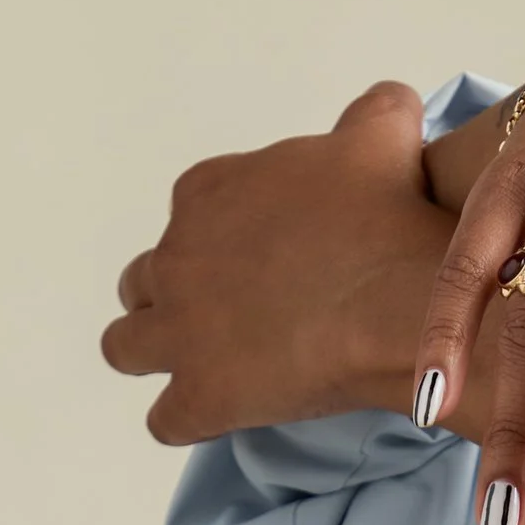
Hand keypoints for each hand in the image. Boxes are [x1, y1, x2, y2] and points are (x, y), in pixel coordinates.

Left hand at [100, 83, 451, 442]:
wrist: (398, 301)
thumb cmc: (387, 218)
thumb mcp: (384, 137)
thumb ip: (373, 113)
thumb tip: (388, 104)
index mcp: (207, 193)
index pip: (188, 215)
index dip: (218, 240)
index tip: (255, 259)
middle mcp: (177, 258)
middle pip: (143, 281)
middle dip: (173, 297)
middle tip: (221, 318)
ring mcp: (180, 332)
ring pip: (126, 347)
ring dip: (153, 354)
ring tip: (195, 368)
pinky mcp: (199, 397)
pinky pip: (165, 420)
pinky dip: (186, 419)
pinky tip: (216, 418)